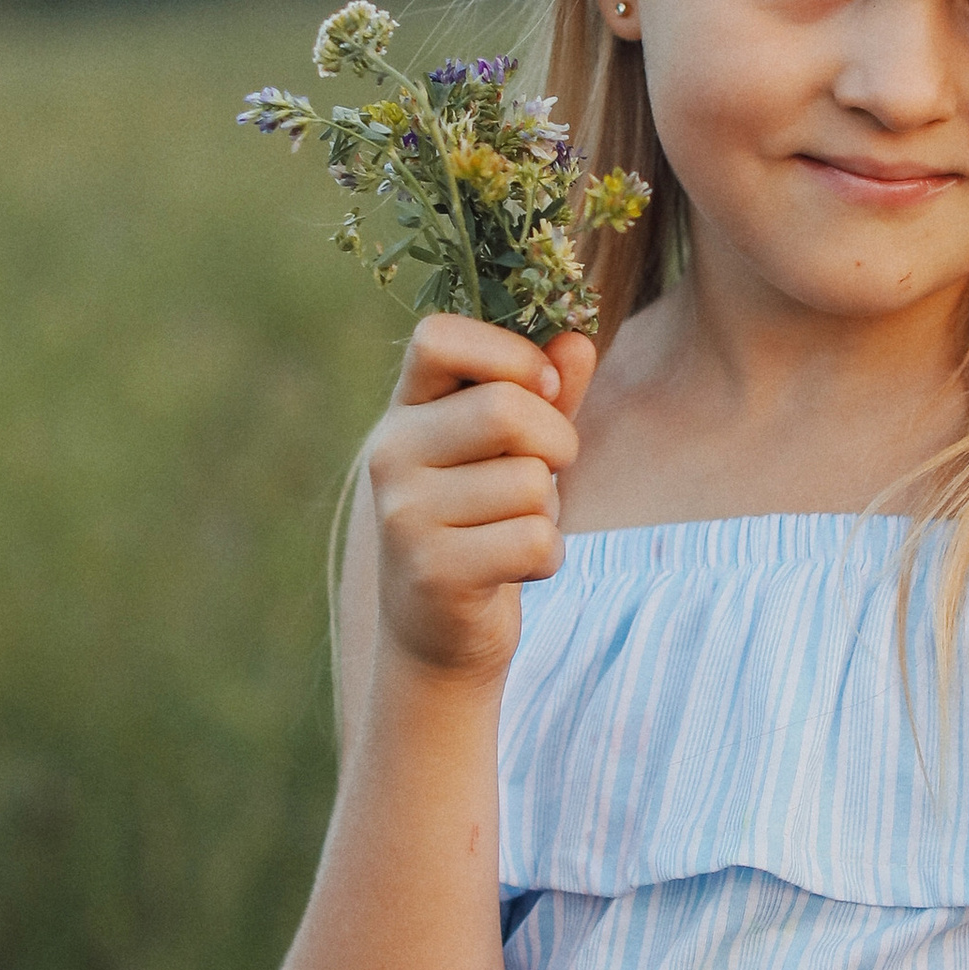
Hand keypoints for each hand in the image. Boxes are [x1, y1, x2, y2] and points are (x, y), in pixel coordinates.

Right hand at [362, 315, 596, 683]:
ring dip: (547, 511)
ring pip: (529, 482)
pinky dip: (547, 557)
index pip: (437, 336)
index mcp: (406, 409)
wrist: (438, 632)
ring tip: (512, 530)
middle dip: (556, 442)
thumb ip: (544, 393)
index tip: (540, 389)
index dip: (509, 353)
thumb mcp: (513, 448)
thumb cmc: (484, 521)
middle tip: (545, 475)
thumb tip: (577, 341)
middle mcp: (391, 454)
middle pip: (505, 408)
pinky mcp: (433, 571)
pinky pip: (533, 539)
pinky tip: (514, 570)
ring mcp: (405, 514)